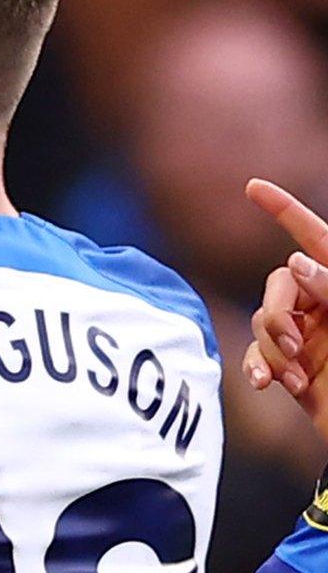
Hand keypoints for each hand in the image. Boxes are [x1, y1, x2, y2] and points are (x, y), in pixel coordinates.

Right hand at [242, 180, 327, 438]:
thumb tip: (297, 263)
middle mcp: (324, 306)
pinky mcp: (288, 367)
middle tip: (296, 345)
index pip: (317, 238)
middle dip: (277, 312)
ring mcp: (305, 336)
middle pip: (278, 285)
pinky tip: (270, 384)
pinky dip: (257, 367)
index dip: (285, 211)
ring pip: (262, 320)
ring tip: (295, 375)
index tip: (253, 188)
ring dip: (272, 347)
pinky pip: (254, 354)